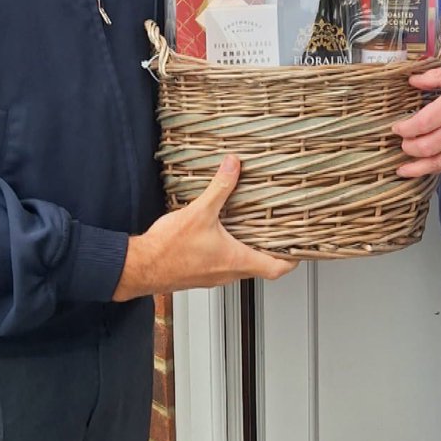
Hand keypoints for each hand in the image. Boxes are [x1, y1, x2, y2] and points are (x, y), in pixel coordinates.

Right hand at [112, 155, 297, 299]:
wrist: (140, 267)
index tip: (300, 250)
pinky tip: (220, 234)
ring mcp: (213, 276)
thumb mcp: (199, 212)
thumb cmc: (168, 249)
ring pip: (240, 266)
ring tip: (252, 230)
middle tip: (279, 233)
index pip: (275, 269)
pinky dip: (228, 251)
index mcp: (235, 261)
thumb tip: (234, 165)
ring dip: (248, 249)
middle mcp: (228, 273)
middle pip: (261, 268)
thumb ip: (220, 187)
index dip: (291, 260)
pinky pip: (222, 265)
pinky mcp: (199, 274)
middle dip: (271, 251)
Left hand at [391, 58, 440, 178]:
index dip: (406, 128)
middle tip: (398, 142)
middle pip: (427, 146)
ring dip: (419, 167)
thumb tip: (413, 79)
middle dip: (409, 148)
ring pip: (439, 161)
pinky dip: (437, 167)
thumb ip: (437, 77)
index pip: (424, 122)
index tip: (395, 127)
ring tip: (403, 169)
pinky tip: (425, 168)